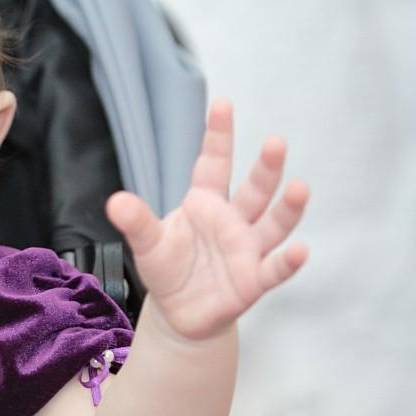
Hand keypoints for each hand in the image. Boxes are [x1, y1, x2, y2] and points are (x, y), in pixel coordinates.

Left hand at [104, 100, 307, 340]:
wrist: (179, 312)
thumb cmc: (167, 268)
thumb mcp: (147, 244)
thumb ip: (136, 222)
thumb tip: (114, 202)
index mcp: (205, 203)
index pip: (214, 164)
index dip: (219, 135)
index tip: (223, 103)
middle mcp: (233, 220)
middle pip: (255, 189)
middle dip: (267, 167)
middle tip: (275, 142)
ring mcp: (248, 249)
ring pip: (273, 224)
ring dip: (287, 208)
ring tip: (300, 187)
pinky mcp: (254, 280)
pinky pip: (274, 269)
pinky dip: (287, 261)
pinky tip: (300, 250)